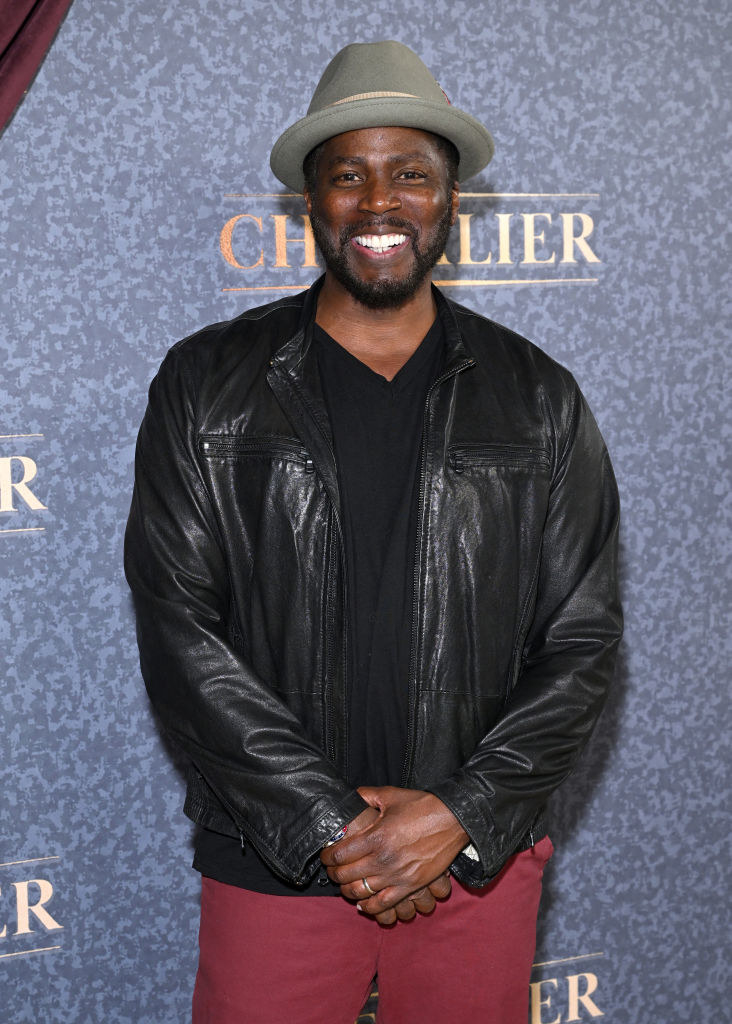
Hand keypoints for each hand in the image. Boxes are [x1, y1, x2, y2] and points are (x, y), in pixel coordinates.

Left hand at [320, 786, 467, 922]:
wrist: (453, 819)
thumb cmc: (421, 806)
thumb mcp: (391, 795)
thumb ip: (366, 795)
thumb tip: (351, 796)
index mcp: (375, 836)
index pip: (340, 853)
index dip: (327, 856)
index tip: (325, 855)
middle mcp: (383, 859)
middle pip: (346, 874)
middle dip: (333, 873)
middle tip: (331, 870)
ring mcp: (396, 875)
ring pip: (361, 892)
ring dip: (348, 891)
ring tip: (344, 885)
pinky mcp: (410, 886)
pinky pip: (384, 904)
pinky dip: (370, 908)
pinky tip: (363, 905)